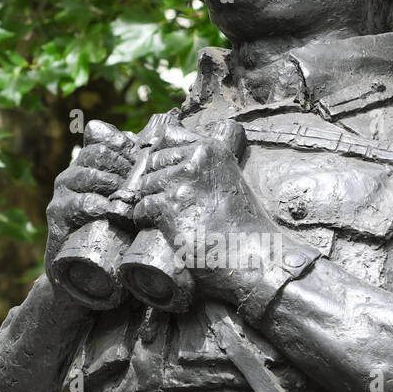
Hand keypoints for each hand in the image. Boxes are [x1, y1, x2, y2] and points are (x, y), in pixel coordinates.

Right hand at [45, 120, 134, 275]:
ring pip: (89, 176)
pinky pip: (80, 203)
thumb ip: (133, 180)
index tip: (144, 165)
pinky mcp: (56, 216)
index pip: (105, 142)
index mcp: (85, 168)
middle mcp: (70, 176)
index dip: (127, 150)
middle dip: (125, 168)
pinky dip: (101, 207)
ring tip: (131, 202)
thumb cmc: (111, 236)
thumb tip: (150, 149)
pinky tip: (114, 214)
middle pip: (98, 154)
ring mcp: (61, 195)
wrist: (85, 274)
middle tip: (141, 187)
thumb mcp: (126, 207)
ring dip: (115, 187)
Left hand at [134, 118, 280, 302]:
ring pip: (145, 184)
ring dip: (149, 200)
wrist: (250, 254)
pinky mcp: (168, 207)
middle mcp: (195, 160)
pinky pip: (142, 206)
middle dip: (154, 180)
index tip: (162, 170)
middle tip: (162, 199)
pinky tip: (154, 225)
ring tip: (161, 215)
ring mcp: (181, 183)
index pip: (169, 137)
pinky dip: (144, 218)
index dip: (162, 156)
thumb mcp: (230, 179)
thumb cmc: (245, 224)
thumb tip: (177, 161)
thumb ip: (206, 166)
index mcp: (211, 149)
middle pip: (154, 162)